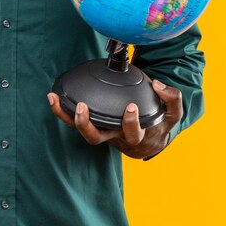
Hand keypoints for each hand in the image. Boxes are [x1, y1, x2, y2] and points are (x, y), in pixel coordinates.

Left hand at [47, 79, 182, 159]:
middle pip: (96, 138)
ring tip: (54, 99)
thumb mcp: (172, 114)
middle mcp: (114, 136)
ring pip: (80, 130)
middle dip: (87, 125)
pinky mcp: (93, 123)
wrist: (150, 140)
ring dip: (66, 116)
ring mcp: (102, 131)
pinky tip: (53, 96)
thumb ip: (172, 99)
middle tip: (83, 108)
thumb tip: (158, 85)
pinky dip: (62, 111)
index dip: (130, 122)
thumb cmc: (159, 124)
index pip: (132, 134)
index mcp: (134, 135)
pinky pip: (73, 121)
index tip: (131, 107)